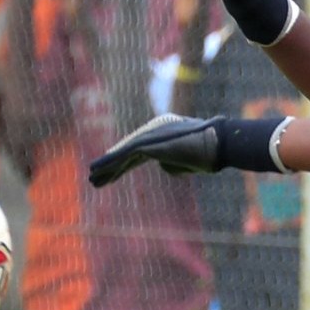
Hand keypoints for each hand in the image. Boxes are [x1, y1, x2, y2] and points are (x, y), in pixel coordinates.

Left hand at [88, 115, 224, 186]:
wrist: (217, 145)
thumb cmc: (210, 155)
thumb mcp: (189, 163)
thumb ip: (174, 163)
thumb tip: (163, 165)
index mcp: (164, 133)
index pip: (139, 151)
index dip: (123, 164)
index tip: (111, 175)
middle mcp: (154, 130)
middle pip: (128, 152)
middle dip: (112, 167)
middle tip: (96, 179)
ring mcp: (150, 134)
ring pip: (123, 152)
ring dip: (106, 166)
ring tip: (91, 177)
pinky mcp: (149, 142)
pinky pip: (124, 154)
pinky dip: (110, 162)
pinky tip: (97, 169)